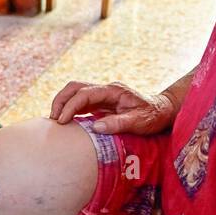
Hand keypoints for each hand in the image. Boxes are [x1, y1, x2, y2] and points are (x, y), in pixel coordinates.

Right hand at [50, 81, 177, 134]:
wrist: (162, 110)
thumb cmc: (153, 116)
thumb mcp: (139, 122)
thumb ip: (118, 123)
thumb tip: (96, 127)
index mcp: (113, 90)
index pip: (84, 93)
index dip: (71, 106)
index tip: (62, 120)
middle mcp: (105, 89)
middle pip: (75, 87)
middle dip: (60, 100)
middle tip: (53, 119)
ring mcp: (102, 95)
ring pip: (75, 92)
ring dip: (63, 103)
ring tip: (55, 120)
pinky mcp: (101, 103)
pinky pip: (80, 102)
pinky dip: (69, 109)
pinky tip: (65, 121)